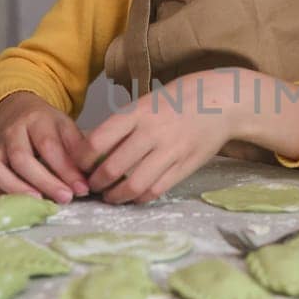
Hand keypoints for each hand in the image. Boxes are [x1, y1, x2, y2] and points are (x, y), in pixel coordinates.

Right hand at [0, 91, 90, 201]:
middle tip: (65, 198)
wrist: (19, 112)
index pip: (49, 145)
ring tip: (38, 202)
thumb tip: (88, 178)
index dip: (66, 169)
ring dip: (15, 188)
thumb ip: (77, 149)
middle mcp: (12, 132)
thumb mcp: (66, 128)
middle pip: (21, 158)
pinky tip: (16, 202)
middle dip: (44, 182)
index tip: (82, 188)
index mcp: (37, 120)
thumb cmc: (47, 126)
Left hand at [80, 70, 240, 204]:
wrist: (220, 101)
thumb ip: (123, 124)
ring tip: (109, 196)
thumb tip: (92, 147)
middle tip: (90, 186)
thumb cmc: (178, 100)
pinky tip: (133, 196)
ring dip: (115, 196)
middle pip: (112, 168)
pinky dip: (139, 197)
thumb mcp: (147, 103)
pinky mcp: (185, 166)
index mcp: (138, 113)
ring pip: (133, 185)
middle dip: (95, 182)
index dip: (82, 158)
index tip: (78, 164)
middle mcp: (152, 132)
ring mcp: (170, 151)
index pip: (98, 140)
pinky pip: (156, 190)